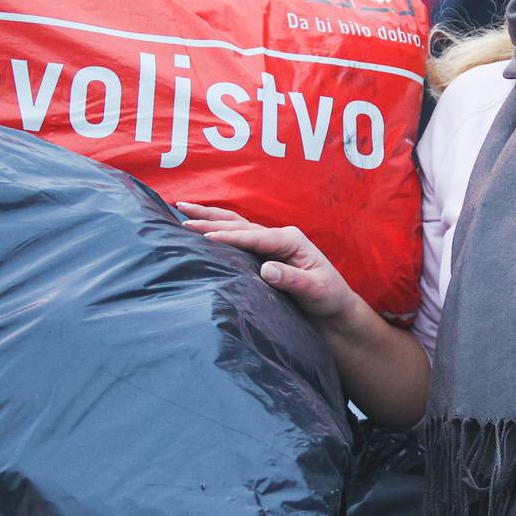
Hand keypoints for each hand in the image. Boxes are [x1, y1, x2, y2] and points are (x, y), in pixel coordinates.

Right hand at [177, 203, 360, 323]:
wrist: (333, 307)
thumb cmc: (328, 297)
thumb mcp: (314, 290)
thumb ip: (291, 280)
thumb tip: (266, 269)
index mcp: (291, 239)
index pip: (254, 236)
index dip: (229, 236)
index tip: (206, 236)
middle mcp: (279, 236)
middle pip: (239, 224)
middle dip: (210, 218)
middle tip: (181, 212)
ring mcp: (271, 243)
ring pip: (235, 225)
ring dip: (209, 217)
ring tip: (182, 208)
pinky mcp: (264, 253)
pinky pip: (236, 237)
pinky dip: (217, 228)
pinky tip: (201, 226)